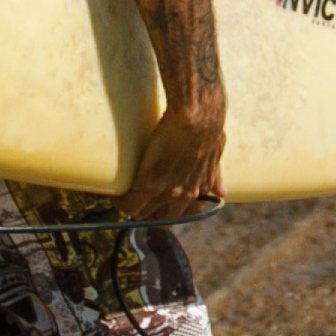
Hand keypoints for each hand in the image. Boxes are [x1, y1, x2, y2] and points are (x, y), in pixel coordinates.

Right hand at [113, 94, 225, 222]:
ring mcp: (166, 191)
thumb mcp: (215, 156)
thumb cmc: (207, 128)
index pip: (181, 214)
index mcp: (198, 189)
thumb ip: (214, 176)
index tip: (158, 205)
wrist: (196, 116)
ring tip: (123, 196)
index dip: (167, 212)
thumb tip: (220, 192)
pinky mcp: (148, 182)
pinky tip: (114, 194)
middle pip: (161, 219)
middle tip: (138, 200)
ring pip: (142, 214)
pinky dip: (120, 201)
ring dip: (131, 207)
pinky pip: (129, 204)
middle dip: (149, 213)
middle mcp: (183, 195)